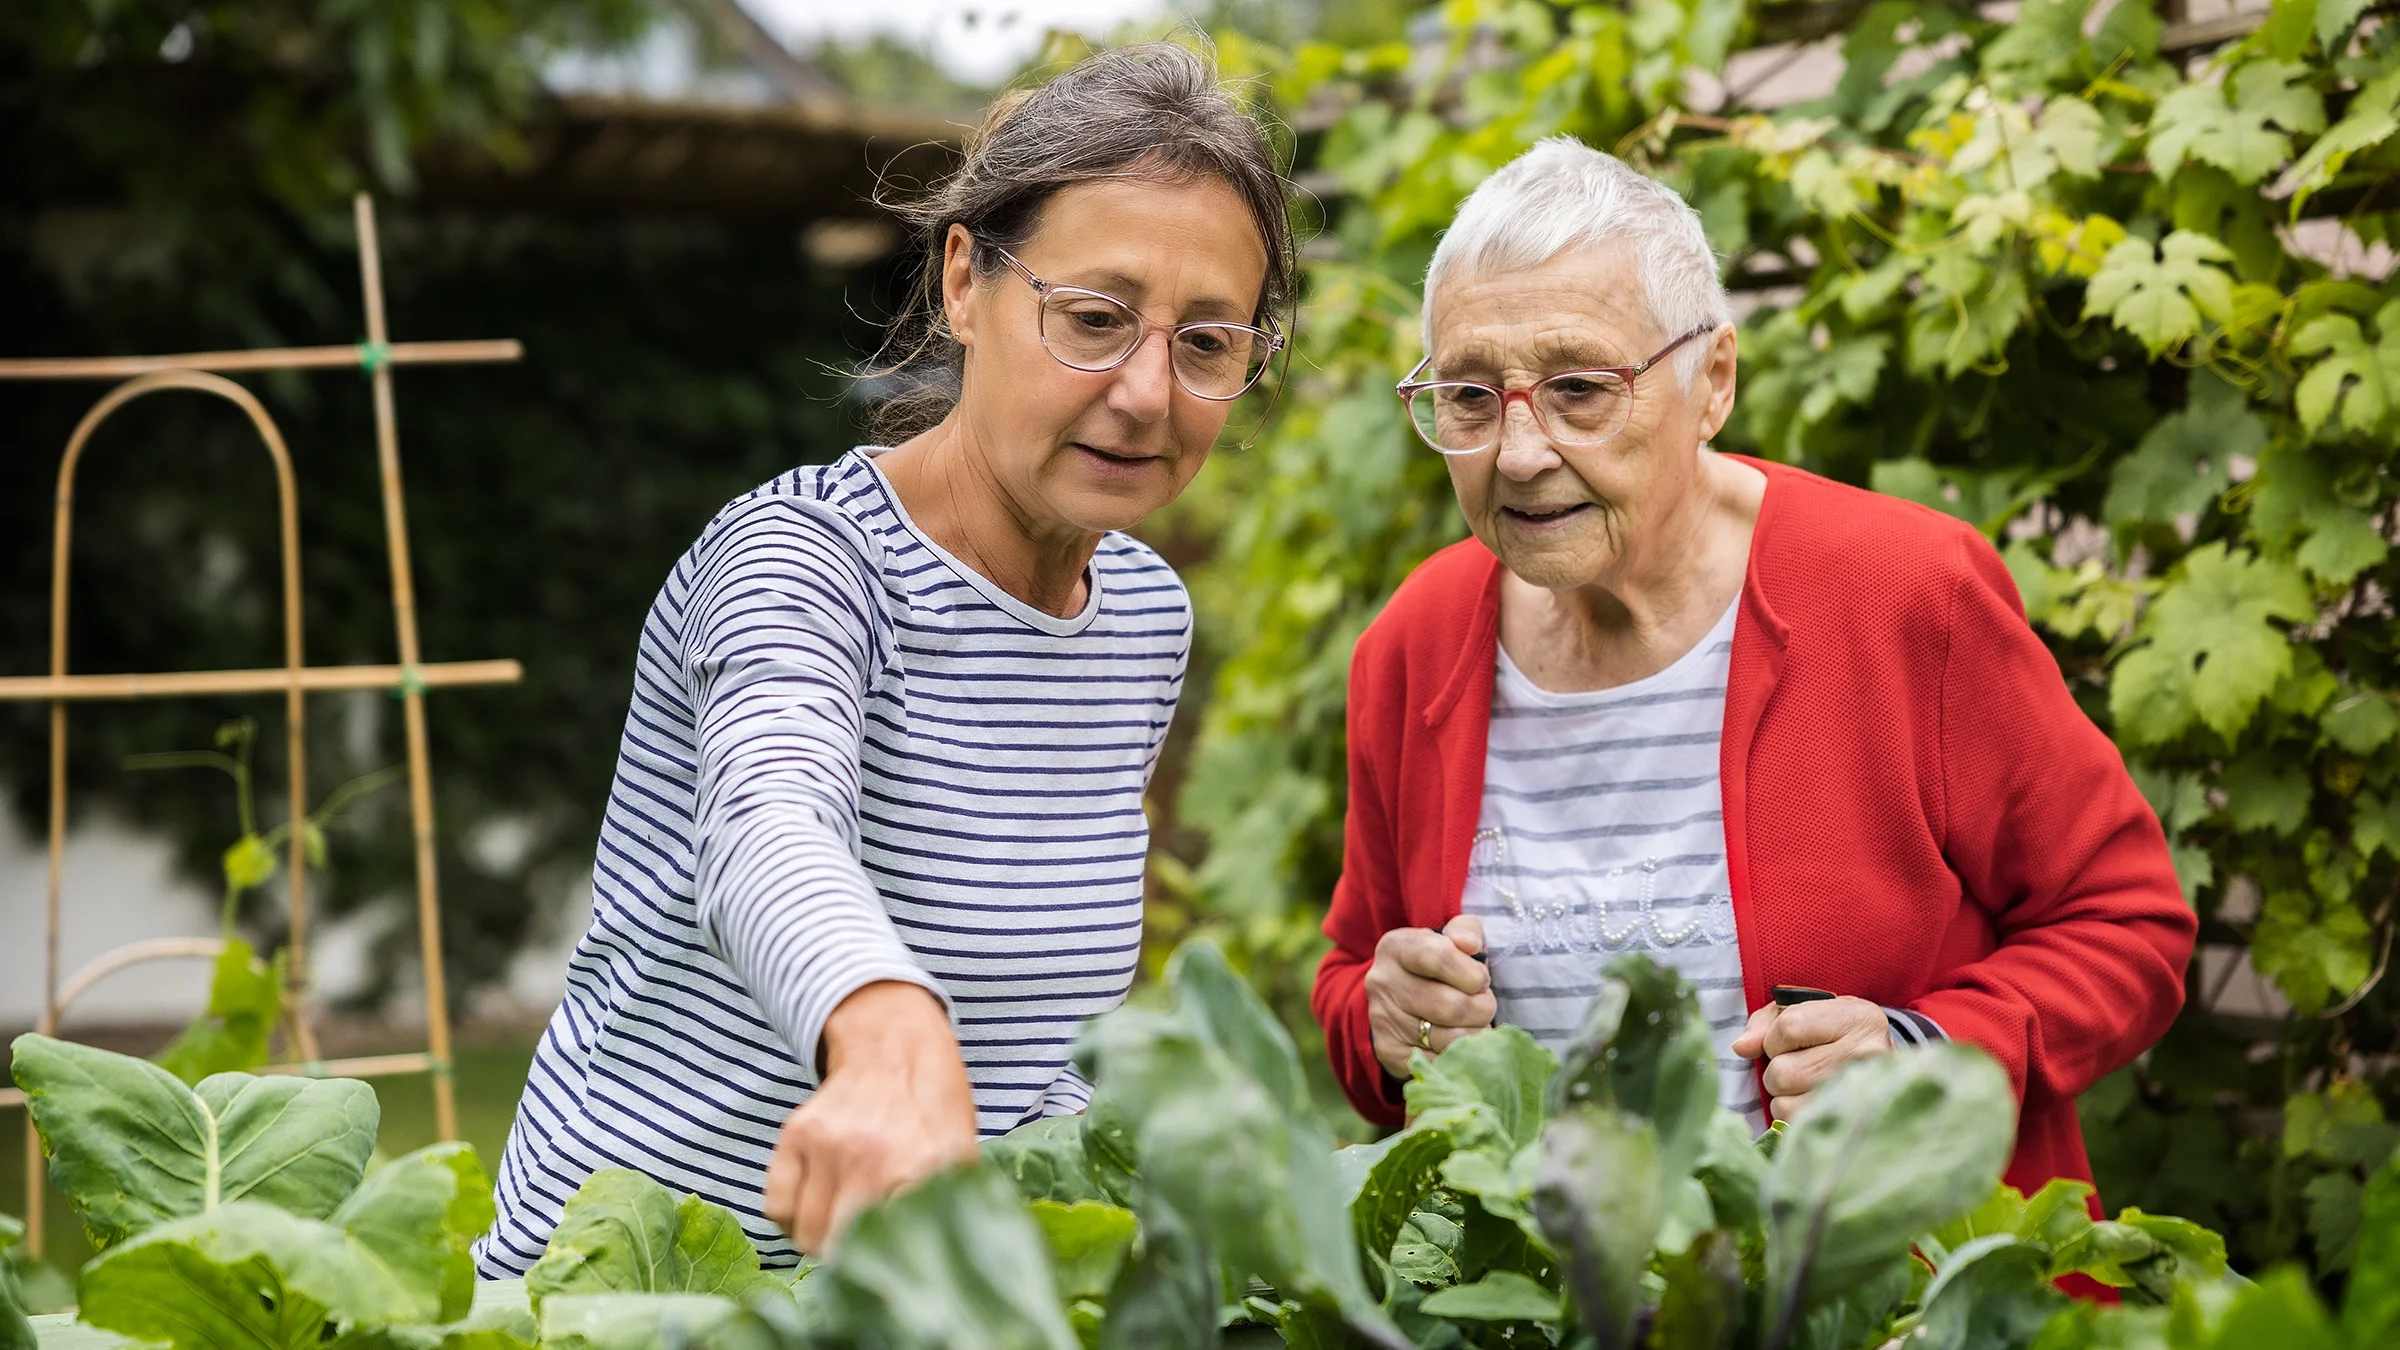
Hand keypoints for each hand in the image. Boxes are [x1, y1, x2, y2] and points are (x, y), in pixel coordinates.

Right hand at [763, 981, 978, 1254]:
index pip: (887, 1249)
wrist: (895, 1046)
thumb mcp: (961, 1155)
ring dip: (820, 1242)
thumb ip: (950, 1208)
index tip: (889, 1274)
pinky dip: (790, 1219)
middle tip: (862, 1254)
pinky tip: (815, 1208)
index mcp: (918, 1169)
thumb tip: (943, 1265)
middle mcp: (868, 1160)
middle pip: (837, 1251)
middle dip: (849, 1262)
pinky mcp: (795, 1135)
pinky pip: (776, 1206)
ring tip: (841, 1227)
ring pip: (804, 1235)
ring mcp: (826, 1146)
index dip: (886, 1271)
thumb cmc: (934, 1109)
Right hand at [1365, 915, 1495, 1078]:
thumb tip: (1469, 943)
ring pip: (1448, 1039)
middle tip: (1484, 1006)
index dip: (1472, 973)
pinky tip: (1461, 1046)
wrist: (1402, 1000)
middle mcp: (1382, 982)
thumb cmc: (1439, 965)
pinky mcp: (1388, 1052)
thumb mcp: (1452, 938)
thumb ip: (1466, 930)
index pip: (1439, 957)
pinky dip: (1459, 1058)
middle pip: (1449, 1006)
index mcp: (1396, 947)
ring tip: (1475, 1024)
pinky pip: (1439, 1063)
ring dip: (1475, 1035)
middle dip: (1481, 1008)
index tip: (1481, 980)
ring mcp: (1382, 1020)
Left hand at [1731, 996, 1890, 1122]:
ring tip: (1804, 1085)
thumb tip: (1741, 1048)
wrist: (1878, 1070)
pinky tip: (1808, 1102)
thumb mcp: (1802, 1013)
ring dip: (1783, 1095)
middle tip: (1798, 1065)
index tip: (1787, 1040)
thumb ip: (1765, 1024)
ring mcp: (1862, 1096)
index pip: (1788, 1027)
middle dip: (1777, 1070)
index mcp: (1857, 1018)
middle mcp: (1868, 1056)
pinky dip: (1791, 1115)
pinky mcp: (1851, 1124)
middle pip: (1783, 1072)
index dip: (1774, 1038)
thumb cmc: (1832, 1035)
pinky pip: (1795, 1126)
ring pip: (1785, 1103)